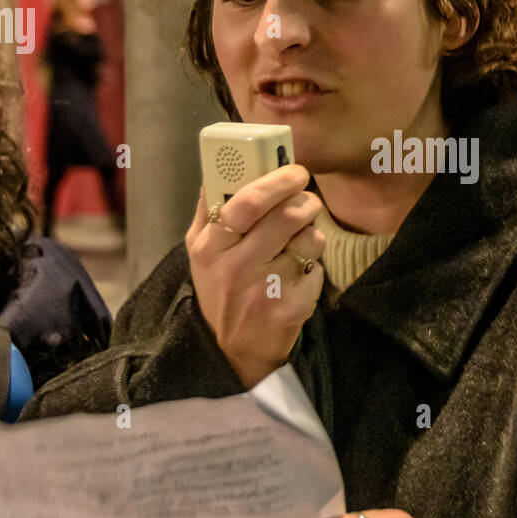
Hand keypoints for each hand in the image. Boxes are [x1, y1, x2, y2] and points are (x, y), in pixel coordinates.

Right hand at [185, 164, 325, 388]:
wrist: (233, 350)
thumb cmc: (218, 289)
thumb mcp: (199, 251)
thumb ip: (208, 209)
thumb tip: (218, 167)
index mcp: (210, 246)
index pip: (246, 201)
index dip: (277, 180)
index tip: (294, 171)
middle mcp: (236, 267)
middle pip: (286, 216)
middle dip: (306, 200)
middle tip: (307, 198)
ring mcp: (265, 289)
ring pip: (309, 239)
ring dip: (312, 232)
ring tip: (300, 239)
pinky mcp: (291, 308)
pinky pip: (316, 268)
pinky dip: (312, 265)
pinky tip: (297, 274)